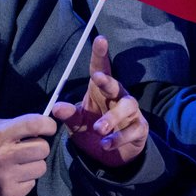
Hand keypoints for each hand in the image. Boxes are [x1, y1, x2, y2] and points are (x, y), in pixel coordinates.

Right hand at [0, 114, 56, 195]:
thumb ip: (12, 125)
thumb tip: (39, 127)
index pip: (33, 124)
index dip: (47, 124)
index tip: (48, 128)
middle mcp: (4, 155)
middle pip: (43, 148)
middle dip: (39, 148)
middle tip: (28, 150)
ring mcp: (8, 177)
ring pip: (41, 167)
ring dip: (33, 166)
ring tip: (19, 166)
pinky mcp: (10, 194)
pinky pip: (32, 184)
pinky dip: (26, 181)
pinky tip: (13, 178)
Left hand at [52, 36, 148, 167]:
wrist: (111, 156)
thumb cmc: (92, 130)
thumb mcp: (77, 123)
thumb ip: (69, 115)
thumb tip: (56, 107)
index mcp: (100, 91)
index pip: (100, 69)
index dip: (100, 54)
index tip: (100, 40)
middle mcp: (118, 97)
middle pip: (116, 84)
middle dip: (108, 81)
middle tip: (98, 78)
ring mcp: (131, 113)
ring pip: (127, 107)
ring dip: (112, 117)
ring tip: (98, 129)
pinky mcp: (139, 129)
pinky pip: (133, 130)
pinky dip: (119, 138)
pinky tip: (106, 144)